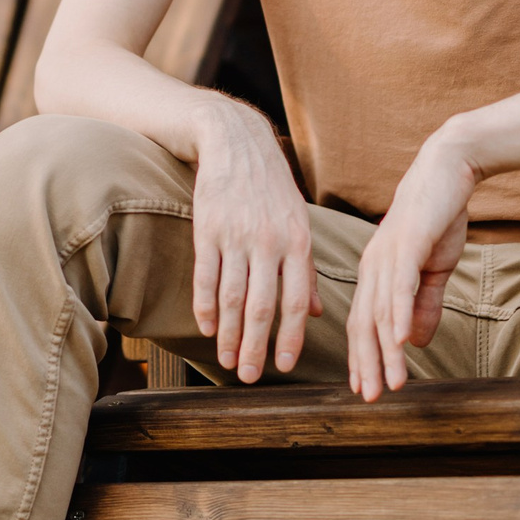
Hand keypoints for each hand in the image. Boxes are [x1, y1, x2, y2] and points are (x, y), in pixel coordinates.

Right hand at [189, 103, 320, 380]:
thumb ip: (305, 270)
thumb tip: (315, 314)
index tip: (284, 368)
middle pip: (261, 306)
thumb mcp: (299, 223)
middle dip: (254, 346)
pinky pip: (205, 276)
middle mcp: (269, 242)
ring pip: (231, 297)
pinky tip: (205, 328)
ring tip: (224, 360)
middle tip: (247, 377)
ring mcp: (237, 235)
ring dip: (227, 334)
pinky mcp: (208, 228)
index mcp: (298, 243)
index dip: (289, 338)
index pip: (296, 302)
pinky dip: (204, 306)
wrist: (237, 143)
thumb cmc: (272, 189)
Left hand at [347, 131, 477, 397]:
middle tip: (369, 397)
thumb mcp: (432, 269)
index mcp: (375, 272)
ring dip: (383, 351)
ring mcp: (387, 255)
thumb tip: (412, 342)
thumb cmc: (438, 217)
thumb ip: (423, 304)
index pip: (361, 322)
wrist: (448, 170)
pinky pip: (399, 287)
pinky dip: (397, 316)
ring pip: (379, 312)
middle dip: (365, 364)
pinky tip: (399, 343)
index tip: (365, 388)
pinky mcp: (407, 244)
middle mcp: (372, 266)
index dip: (361, 357)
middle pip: (363, 323)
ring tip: (388, 383)